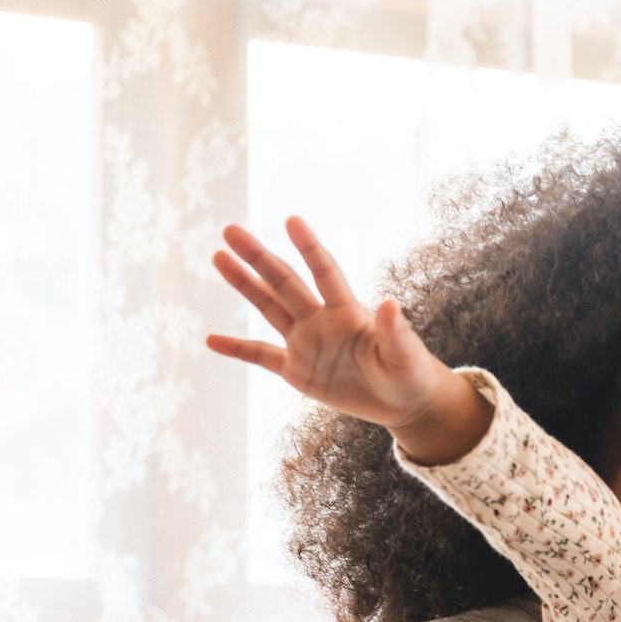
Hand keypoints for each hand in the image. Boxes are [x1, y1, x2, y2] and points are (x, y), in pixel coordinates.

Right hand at [206, 217, 488, 463]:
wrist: (405, 402)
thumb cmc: (411, 374)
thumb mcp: (406, 356)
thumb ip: (395, 332)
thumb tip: (389, 303)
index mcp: (348, 312)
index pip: (325, 272)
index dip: (309, 247)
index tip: (292, 219)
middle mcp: (321, 321)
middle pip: (284, 282)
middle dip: (259, 257)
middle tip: (230, 230)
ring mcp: (306, 344)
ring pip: (268, 308)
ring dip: (244, 284)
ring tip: (219, 256)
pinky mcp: (298, 371)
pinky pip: (261, 356)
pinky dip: (237, 349)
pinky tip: (210, 340)